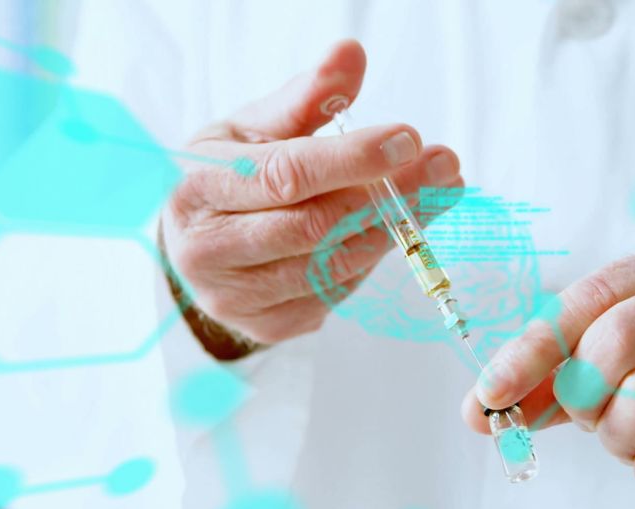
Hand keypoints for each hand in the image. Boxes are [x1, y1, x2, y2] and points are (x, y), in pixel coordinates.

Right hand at [161, 40, 463, 347]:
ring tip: (433, 194)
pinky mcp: (265, 327)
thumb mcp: (251, 129)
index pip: (286, 174)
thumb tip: (350, 54)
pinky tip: (390, 230)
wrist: (193, 248)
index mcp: (200, 189)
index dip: (352, 159)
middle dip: (390, 194)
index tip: (408, 139)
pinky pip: (334, 295)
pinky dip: (369, 260)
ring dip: (392, 229)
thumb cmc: (227, 178)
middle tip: (441, 167)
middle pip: (316, 225)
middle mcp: (209, 250)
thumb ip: (305, 97)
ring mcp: (235, 297)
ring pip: (332, 266)